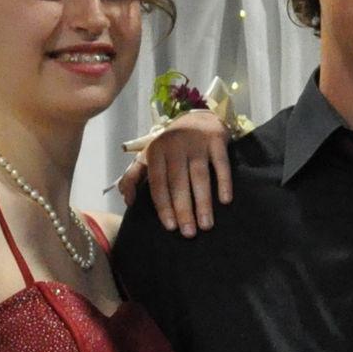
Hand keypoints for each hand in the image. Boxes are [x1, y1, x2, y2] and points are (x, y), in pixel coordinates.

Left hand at [129, 111, 232, 234]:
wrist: (198, 118)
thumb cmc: (170, 146)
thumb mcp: (148, 157)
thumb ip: (133, 177)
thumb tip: (127, 200)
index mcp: (156, 151)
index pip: (158, 183)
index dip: (164, 206)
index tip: (171, 227)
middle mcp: (175, 145)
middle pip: (178, 183)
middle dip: (183, 209)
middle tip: (189, 234)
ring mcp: (196, 142)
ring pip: (200, 176)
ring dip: (203, 203)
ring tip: (206, 225)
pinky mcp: (216, 140)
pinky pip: (221, 164)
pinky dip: (224, 182)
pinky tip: (225, 201)